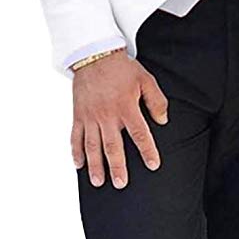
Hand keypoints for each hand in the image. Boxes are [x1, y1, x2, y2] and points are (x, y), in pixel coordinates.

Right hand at [71, 51, 167, 189]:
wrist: (96, 55)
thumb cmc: (123, 68)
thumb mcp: (146, 80)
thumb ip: (156, 101)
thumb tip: (163, 121)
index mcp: (126, 107)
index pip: (140, 134)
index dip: (147, 150)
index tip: (153, 165)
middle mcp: (108, 115)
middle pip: (113, 146)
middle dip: (117, 167)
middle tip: (121, 184)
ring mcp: (91, 116)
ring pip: (92, 146)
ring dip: (95, 165)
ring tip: (98, 181)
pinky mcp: (78, 114)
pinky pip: (75, 136)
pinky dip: (75, 151)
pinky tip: (78, 164)